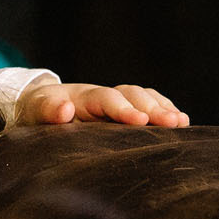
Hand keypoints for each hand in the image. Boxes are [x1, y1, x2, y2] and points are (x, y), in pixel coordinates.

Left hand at [13, 80, 189, 127]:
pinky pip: (147, 103)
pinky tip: (181, 122)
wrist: (40, 106)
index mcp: (82, 97)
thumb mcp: (36, 113)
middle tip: (172, 123)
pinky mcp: (122, 108)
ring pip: (143, 97)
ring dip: (163, 108)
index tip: (141, 121)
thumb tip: (64, 109)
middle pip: (131, 95)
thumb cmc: (38, 115)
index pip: (106, 99)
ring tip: (181, 123)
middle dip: (153, 108)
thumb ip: (48, 111)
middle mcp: (102, 94)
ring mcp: (114, 100)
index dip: (124, 109)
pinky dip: (164, 109)